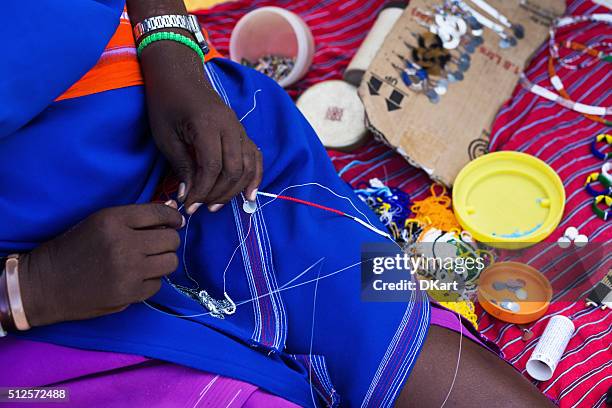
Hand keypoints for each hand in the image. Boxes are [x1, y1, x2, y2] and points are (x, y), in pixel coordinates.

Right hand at [18, 203, 183, 326]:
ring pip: (170, 262)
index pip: (160, 213)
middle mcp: (123, 243)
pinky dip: (151, 281)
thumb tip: (173, 212)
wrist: (44, 283)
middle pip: (171, 239)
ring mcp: (128, 270)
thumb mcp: (99, 222)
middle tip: (156, 245)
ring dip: (163, 261)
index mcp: (114, 219)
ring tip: (147, 261)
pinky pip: (158, 284)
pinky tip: (134, 278)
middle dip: (167, 240)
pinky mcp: (128, 293)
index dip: (173, 217)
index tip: (175, 222)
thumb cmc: (74, 248)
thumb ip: (135, 217)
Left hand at [141, 40, 262, 214]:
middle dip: (217, 194)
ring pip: (247, 166)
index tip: (187, 205)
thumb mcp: (166, 137)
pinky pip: (255, 157)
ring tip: (216, 205)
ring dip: (234, 190)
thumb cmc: (166, 104)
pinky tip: (249, 195)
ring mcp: (239, 128)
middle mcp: (230, 126)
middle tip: (199, 207)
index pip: (212, 167)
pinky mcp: (241, 131)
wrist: (178, 76)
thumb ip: (182, 166)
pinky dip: (254, 177)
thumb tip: (189, 196)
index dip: (201, 191)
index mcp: (207, 125)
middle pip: (233, 170)